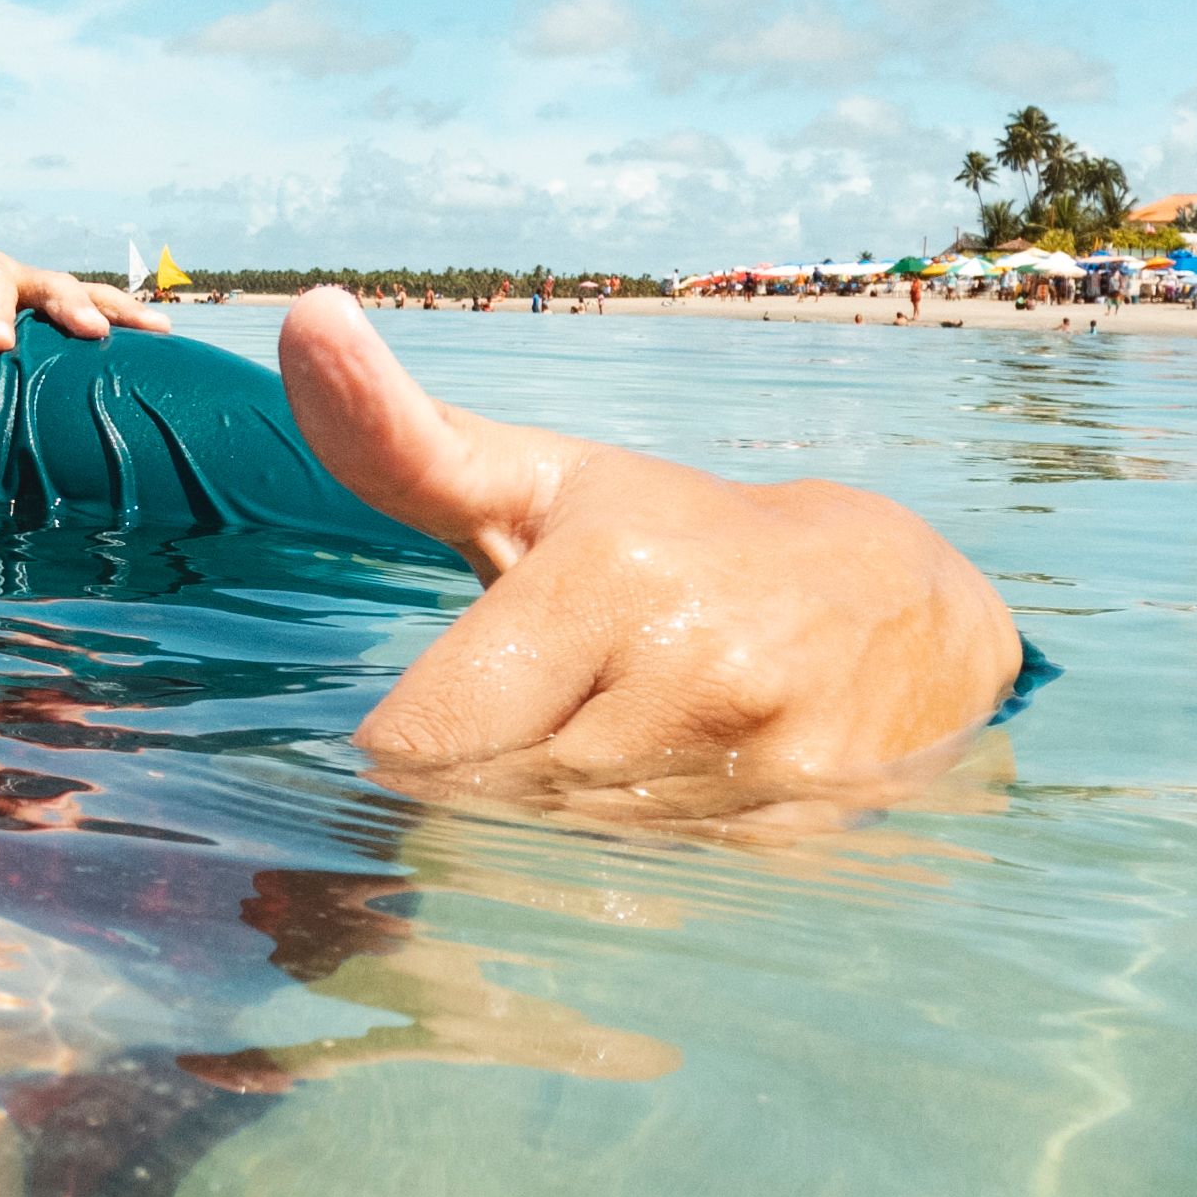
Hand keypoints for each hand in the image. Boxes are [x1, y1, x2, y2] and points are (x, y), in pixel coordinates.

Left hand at [0, 235, 177, 351]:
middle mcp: (16, 275)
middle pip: (49, 283)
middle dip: (70, 306)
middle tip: (90, 331)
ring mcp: (41, 292)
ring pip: (85, 294)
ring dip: (119, 312)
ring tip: (158, 332)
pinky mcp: (56, 312)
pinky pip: (98, 311)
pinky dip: (128, 324)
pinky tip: (163, 346)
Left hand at [273, 291, 1022, 802]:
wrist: (892, 599)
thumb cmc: (671, 538)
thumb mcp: (540, 483)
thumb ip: (400, 437)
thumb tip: (304, 317)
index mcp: (606, 579)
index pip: (424, 739)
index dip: (403, 746)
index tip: (420, 724)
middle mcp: (693, 670)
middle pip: (489, 803)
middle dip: (484, 776)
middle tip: (531, 721)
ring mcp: (763, 762)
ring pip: (565, 851)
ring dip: (559, 815)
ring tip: (608, 736)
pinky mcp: (808, 836)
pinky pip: (650, 879)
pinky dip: (635, 849)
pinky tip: (672, 777)